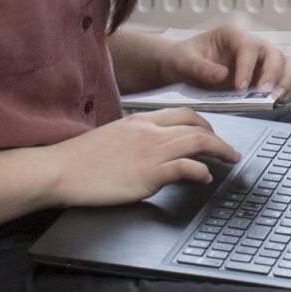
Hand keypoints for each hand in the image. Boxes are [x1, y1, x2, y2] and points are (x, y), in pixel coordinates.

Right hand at [48, 108, 240, 208]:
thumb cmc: (79, 158)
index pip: (183, 113)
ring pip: (199, 142)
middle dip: (219, 137)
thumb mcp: (112, 138)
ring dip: (221, 151)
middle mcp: (149, 132)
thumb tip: (150, 149)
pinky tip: (205, 178)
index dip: (205, 123)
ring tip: (230, 160)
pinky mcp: (149, 174)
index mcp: (140, 120)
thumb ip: (135, 138)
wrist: (60, 170)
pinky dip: (202, 171)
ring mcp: (151, 152)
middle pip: (198, 125)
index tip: (212, 134)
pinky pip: (187, 167)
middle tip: (229, 150)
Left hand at [163, 24, 290, 97]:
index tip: (240, 89)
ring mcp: (261, 62)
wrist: (181, 68)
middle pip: (275, 54)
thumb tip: (222, 76)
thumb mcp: (185, 61)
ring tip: (276, 100)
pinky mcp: (265, 77)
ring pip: (287, 65)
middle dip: (274, 75)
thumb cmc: (183, 59)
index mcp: (233, 36)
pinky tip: (278, 104)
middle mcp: (252, 46)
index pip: (250, 47)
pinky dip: (287, 91)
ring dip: (286, 82)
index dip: (248, 68)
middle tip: (264, 95)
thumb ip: (201, 68)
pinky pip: (285, 81)